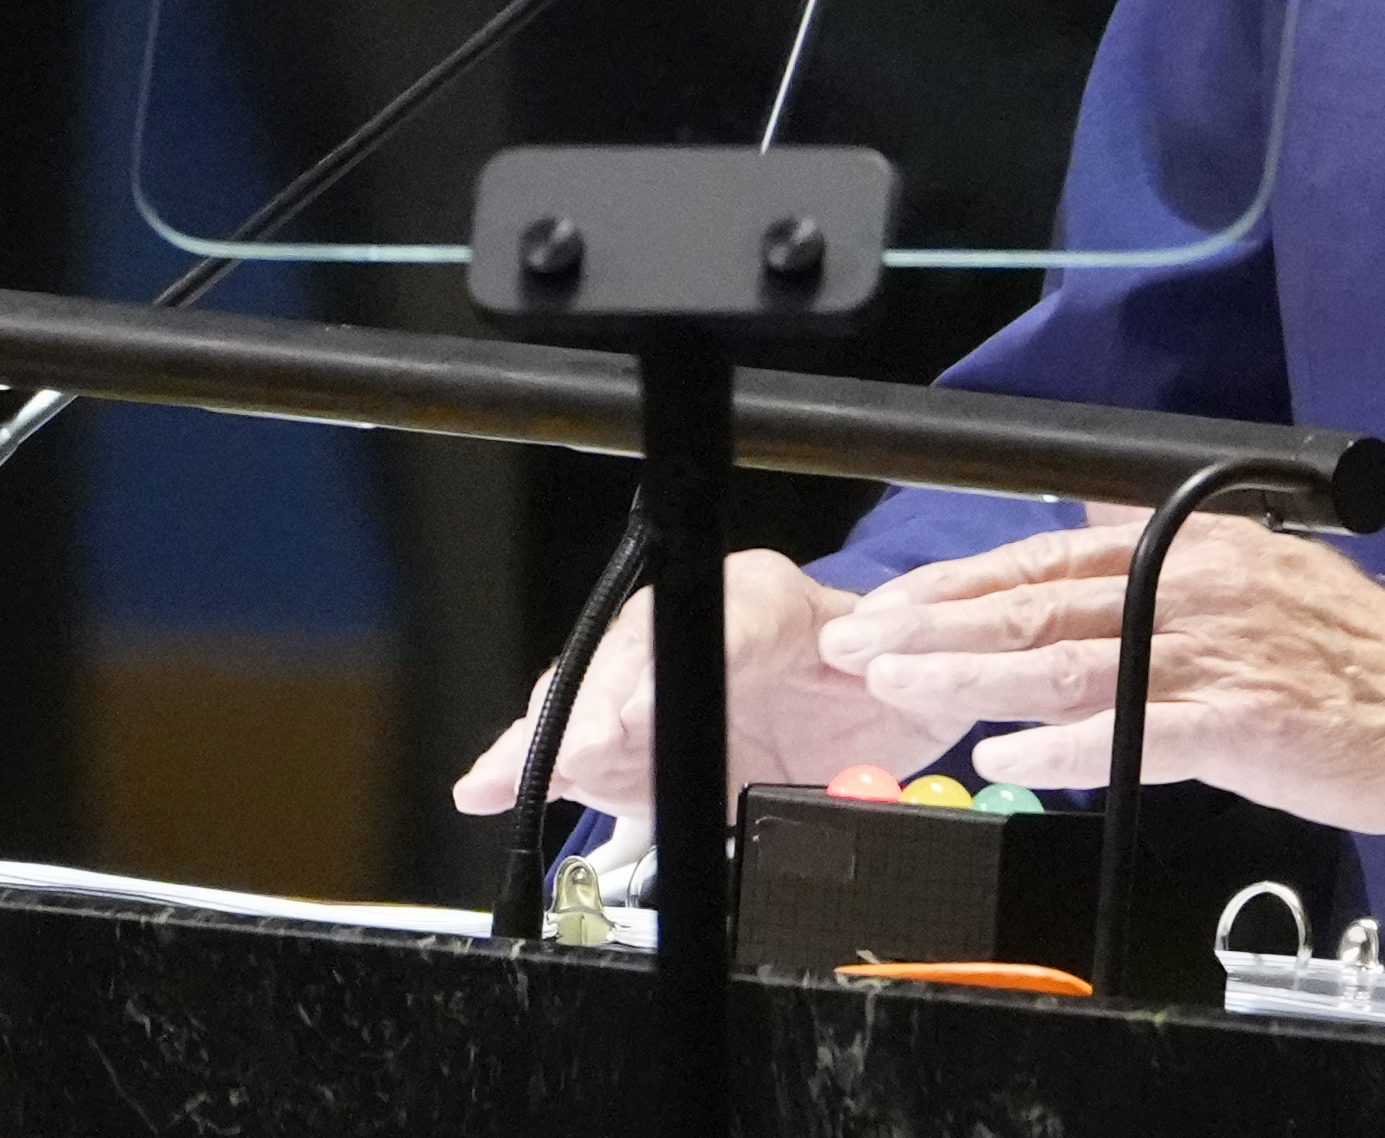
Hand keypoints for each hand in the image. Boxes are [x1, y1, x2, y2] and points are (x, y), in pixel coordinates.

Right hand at [451, 548, 890, 824]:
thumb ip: (884, 678)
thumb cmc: (875, 682)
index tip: (643, 713)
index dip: (680, 665)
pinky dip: (529, 767)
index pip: (723, 616)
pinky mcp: (628, 742)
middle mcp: (695, 628)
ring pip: (592, 695)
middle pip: (633, 654)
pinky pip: (573, 746)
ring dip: (553, 737)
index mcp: (768, 599)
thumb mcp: (899, 684)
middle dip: (603, 702)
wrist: (865, 712)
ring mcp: (653, 684)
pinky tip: (486, 785)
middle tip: (586, 749)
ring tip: (510, 772)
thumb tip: (864, 665)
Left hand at [822, 515, 1384, 834]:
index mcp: (1190, 543)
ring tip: (902, 689)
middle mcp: (1192, 585)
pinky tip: (1010, 757)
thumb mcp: (1256, 568)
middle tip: (860, 643)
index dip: (959, 581)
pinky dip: (1066, 746)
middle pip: (1039, 601)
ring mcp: (1214, 652)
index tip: (890, 603)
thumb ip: (1167, 546)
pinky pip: (1134, 733)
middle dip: (935, 624)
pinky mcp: (1240, 721)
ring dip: (973, 676)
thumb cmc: (1350, 656)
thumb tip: (1087, 515)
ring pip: (1067, 660)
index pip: (1047, 553)